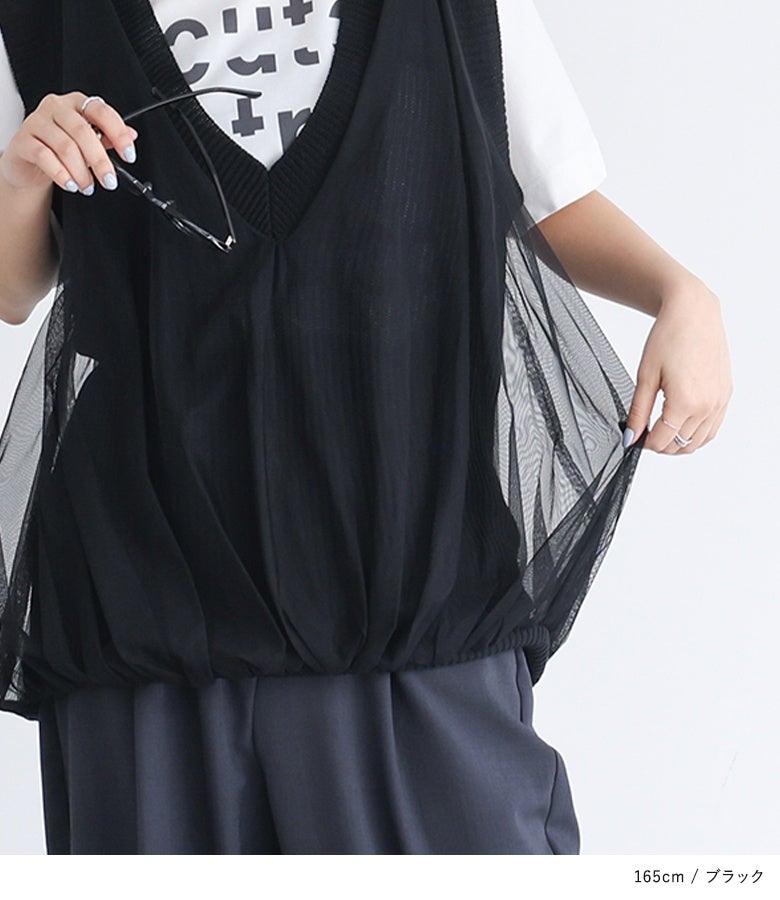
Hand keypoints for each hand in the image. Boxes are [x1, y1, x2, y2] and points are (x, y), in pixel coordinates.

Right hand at [0, 91, 137, 195]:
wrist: (28, 161)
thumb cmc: (59, 148)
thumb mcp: (87, 143)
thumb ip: (107, 138)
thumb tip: (132, 135)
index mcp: (76, 104)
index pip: (101, 111)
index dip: (118, 134)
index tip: (129, 156)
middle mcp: (56, 108)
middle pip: (83, 132)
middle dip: (100, 161)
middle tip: (109, 181)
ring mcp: (36, 122)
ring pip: (65, 147)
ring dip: (81, 173)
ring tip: (87, 187)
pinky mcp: (23, 140)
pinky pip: (44, 156)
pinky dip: (61, 174)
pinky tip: (70, 184)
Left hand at [622, 278, 733, 453]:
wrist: (693, 313)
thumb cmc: (669, 337)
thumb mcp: (645, 376)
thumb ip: (638, 412)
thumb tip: (631, 436)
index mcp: (686, 402)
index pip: (662, 442)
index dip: (644, 444)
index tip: (635, 437)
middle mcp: (707, 405)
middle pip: (681, 445)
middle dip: (660, 444)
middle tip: (645, 432)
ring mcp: (720, 401)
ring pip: (698, 442)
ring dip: (678, 442)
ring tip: (662, 428)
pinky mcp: (726, 395)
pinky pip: (712, 428)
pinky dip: (696, 433)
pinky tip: (682, 424)